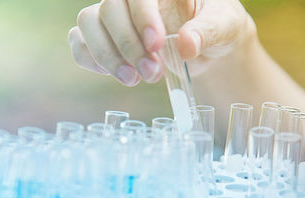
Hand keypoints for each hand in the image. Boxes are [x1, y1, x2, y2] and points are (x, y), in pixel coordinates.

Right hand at [68, 0, 256, 86]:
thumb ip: (207, 31)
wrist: (208, 45)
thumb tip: (185, 45)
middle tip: (151, 73)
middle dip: (127, 45)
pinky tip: (115, 73)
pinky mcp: (105, 38)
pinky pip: (80, 42)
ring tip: (134, 80)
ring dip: (107, 56)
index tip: (157, 45)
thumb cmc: (216, 28)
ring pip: (88, 24)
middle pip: (108, 9)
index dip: (142, 17)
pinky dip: (90, 59)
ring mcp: (115, 16)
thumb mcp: (224, 26)